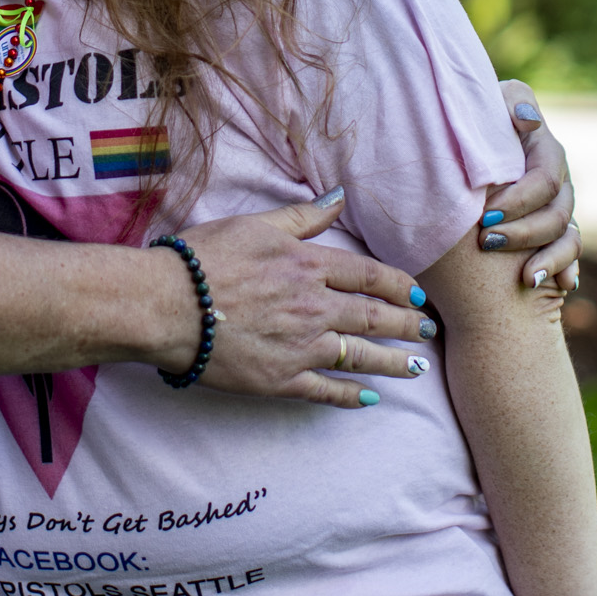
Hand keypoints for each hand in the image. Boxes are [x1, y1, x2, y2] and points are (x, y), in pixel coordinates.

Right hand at [171, 193, 429, 408]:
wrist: (166, 306)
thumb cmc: (203, 259)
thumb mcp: (256, 225)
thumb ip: (302, 216)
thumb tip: (339, 196)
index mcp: (308, 265)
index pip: (368, 276)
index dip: (398, 285)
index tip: (418, 294)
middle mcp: (314, 307)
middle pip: (373, 316)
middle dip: (408, 325)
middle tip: (431, 332)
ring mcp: (301, 347)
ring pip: (359, 355)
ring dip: (393, 361)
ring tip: (417, 368)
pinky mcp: (281, 380)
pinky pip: (326, 390)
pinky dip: (351, 395)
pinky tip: (370, 399)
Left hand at [478, 82, 580, 290]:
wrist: (462, 144)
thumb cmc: (471, 121)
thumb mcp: (487, 105)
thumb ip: (509, 104)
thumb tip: (528, 120)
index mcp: (544, 149)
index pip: (544, 181)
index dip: (519, 200)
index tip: (484, 214)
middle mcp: (558, 178)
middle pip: (557, 213)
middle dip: (524, 233)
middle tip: (486, 243)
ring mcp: (559, 204)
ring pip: (568, 236)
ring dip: (548, 259)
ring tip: (526, 278)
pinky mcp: (554, 229)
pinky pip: (570, 253)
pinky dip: (566, 269)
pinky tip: (561, 285)